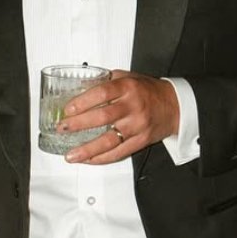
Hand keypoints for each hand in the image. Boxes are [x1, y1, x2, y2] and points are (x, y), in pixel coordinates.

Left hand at [59, 72, 179, 163]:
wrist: (174, 105)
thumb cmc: (148, 91)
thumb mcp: (128, 77)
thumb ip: (106, 82)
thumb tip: (79, 88)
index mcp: (128, 88)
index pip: (102, 93)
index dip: (83, 102)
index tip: (68, 109)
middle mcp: (133, 107)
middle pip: (102, 117)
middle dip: (79, 124)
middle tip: (62, 129)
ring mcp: (137, 126)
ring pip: (109, 140)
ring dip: (87, 149)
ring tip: (71, 155)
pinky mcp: (140, 141)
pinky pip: (119, 152)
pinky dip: (101, 158)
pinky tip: (88, 160)